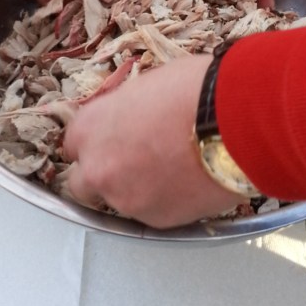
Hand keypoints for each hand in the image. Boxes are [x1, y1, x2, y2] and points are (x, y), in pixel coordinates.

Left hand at [64, 54, 244, 226]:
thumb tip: (133, 119)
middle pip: (82, 183)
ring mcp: (125, 199)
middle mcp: (98, 167)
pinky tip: (185, 182)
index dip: (95, 141)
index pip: (72, 144)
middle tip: (132, 161)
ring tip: (168, 170)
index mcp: (91, 126)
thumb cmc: (193, 90)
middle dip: (102, 174)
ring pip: (117, 201)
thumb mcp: (147, 86)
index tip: (109, 140)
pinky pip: (151, 213)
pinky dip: (163, 201)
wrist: (233, 121)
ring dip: (134, 189)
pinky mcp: (156, 220)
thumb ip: (125, 110)